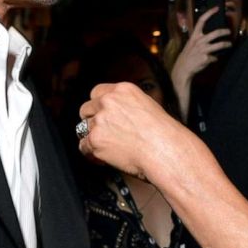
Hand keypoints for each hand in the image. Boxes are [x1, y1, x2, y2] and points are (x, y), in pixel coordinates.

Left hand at [77, 82, 196, 182]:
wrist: (164, 150)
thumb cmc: (163, 134)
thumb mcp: (148, 107)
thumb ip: (128, 106)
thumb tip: (119, 115)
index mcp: (122, 90)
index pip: (97, 92)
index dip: (98, 106)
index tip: (100, 114)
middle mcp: (108, 102)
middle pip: (86, 109)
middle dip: (91, 121)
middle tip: (101, 132)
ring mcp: (100, 121)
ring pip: (83, 128)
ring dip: (92, 138)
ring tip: (105, 147)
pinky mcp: (95, 140)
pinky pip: (83, 147)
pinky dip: (91, 153)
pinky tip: (102, 157)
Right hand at [170, 8, 233, 85]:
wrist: (182, 69)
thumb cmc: (188, 56)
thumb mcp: (190, 44)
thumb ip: (199, 39)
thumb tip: (211, 36)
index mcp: (194, 36)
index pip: (201, 20)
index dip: (209, 13)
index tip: (216, 8)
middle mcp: (199, 41)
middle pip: (215, 33)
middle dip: (224, 31)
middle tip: (229, 31)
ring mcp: (203, 50)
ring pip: (219, 45)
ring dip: (226, 44)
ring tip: (229, 44)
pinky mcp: (206, 58)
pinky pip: (215, 57)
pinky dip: (215, 59)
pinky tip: (213, 60)